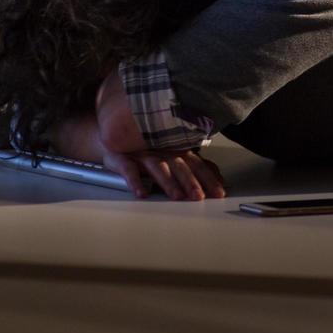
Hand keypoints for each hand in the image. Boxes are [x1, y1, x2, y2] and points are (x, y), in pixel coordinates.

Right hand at [50, 109, 228, 200]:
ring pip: (158, 167)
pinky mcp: (123, 157)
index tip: (218, 192)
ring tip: (176, 196)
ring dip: (167, 182)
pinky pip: (129, 170)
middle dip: (191, 181)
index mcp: (176, 149)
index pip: (196, 164)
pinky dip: (135, 181)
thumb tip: (217, 175)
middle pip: (180, 166)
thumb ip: (193, 164)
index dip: (208, 178)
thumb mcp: (171, 153)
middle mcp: (162, 149)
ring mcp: (142, 153)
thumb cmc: (147, 148)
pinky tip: (142, 193)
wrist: (114, 135)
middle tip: (199, 196)